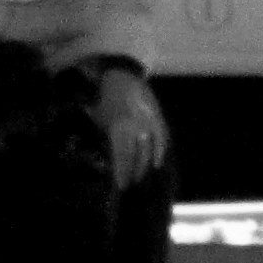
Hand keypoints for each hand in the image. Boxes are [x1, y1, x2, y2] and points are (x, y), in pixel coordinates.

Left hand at [93, 69, 166, 188]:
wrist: (122, 77)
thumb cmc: (105, 101)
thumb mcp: (100, 120)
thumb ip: (106, 138)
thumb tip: (109, 158)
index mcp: (119, 128)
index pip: (123, 157)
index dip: (123, 172)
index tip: (122, 185)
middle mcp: (137, 128)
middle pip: (137, 156)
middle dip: (134, 171)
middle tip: (130, 183)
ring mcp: (150, 122)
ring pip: (150, 150)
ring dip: (146, 165)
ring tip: (140, 176)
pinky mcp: (159, 118)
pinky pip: (162, 139)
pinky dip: (160, 151)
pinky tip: (157, 162)